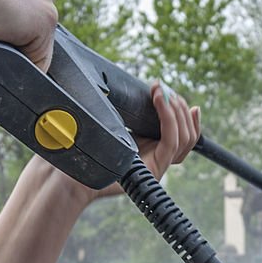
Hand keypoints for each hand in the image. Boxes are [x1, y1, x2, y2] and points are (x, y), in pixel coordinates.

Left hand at [40, 81, 200, 207]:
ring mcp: (157, 167)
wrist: (72, 174)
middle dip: (181, 109)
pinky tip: (158, 99)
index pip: (183, 137)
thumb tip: (135, 88)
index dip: (189, 118)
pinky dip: (168, 118)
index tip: (179, 97)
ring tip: (160, 92)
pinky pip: (170, 142)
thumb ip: (129, 113)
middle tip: (163, 89)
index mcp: (152, 151)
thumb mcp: (112, 123)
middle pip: (188, 137)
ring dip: (176, 111)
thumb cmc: (87, 147)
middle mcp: (158, 161)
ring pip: (184, 140)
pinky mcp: (153, 170)